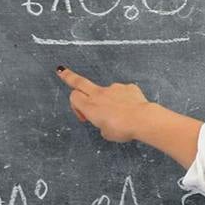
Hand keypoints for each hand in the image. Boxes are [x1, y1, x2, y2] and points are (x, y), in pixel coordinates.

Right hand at [55, 65, 202, 168]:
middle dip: (69, 76)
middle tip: (61, 71)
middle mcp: (99, 94)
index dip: (75, 106)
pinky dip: (125, 101)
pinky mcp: (127, 87)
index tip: (83, 117)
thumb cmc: (122, 129)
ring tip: (122, 116)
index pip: (74, 97)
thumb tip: (106, 119)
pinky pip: (123, 93)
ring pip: (107, 92)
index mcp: (91, 107)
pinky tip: (132, 109)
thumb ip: (102, 124)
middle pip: (80, 82)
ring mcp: (114, 88)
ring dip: (110, 102)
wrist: (142, 120)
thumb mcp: (106, 133)